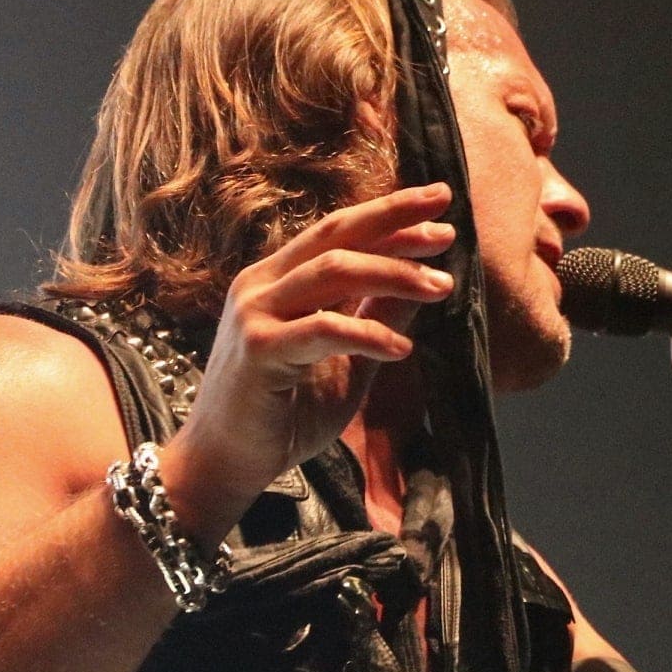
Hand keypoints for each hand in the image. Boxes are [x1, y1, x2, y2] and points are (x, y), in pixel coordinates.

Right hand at [161, 183, 457, 540]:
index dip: (389, 216)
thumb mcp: (346, 364)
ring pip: (333, 271)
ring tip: (440, 287)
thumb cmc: (282, 418)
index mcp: (277, 280)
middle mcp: (260, 285)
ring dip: (393, 274)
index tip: (439, 206)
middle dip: (394, 223)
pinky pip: (325, 329)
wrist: (224, 465)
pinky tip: (404, 349)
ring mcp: (254, 314)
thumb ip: (376, 321)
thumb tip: (425, 282)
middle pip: (335, 235)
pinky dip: (369, 335)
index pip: (338, 233)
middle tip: (447, 228)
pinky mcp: (259, 350)